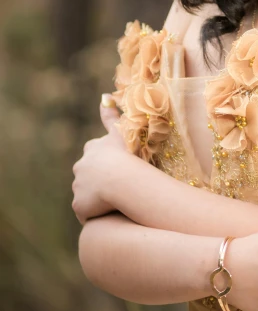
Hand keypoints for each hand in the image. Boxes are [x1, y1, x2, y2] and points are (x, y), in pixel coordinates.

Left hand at [71, 96, 127, 224]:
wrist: (121, 179)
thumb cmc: (126, 154)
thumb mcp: (120, 131)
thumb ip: (111, 115)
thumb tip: (104, 95)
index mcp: (91, 151)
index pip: (94, 156)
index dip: (105, 163)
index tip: (116, 168)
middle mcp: (80, 167)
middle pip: (88, 176)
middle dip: (99, 182)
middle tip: (119, 188)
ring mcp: (78, 188)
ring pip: (88, 195)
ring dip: (98, 199)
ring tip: (116, 204)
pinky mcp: (79, 206)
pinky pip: (87, 213)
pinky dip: (96, 214)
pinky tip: (109, 215)